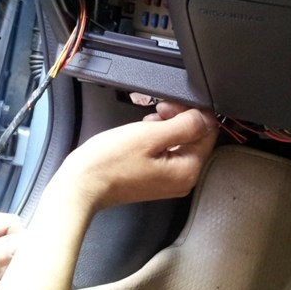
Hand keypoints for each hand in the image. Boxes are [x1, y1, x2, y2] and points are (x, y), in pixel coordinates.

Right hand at [57, 102, 217, 211]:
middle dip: (179, 119)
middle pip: (194, 139)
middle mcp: (182, 180)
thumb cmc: (110, 163)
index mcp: (188, 171)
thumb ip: (185, 125)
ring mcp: (168, 181)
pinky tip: (143, 133)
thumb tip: (207, 117)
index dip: (193, 113)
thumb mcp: (151, 135)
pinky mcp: (154, 179)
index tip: (173, 105)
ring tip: (147, 122)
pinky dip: (157, 139)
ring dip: (167, 127)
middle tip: (159, 110)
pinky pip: (165, 153)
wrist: (82, 184)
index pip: (208, 133)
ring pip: (179, 144)